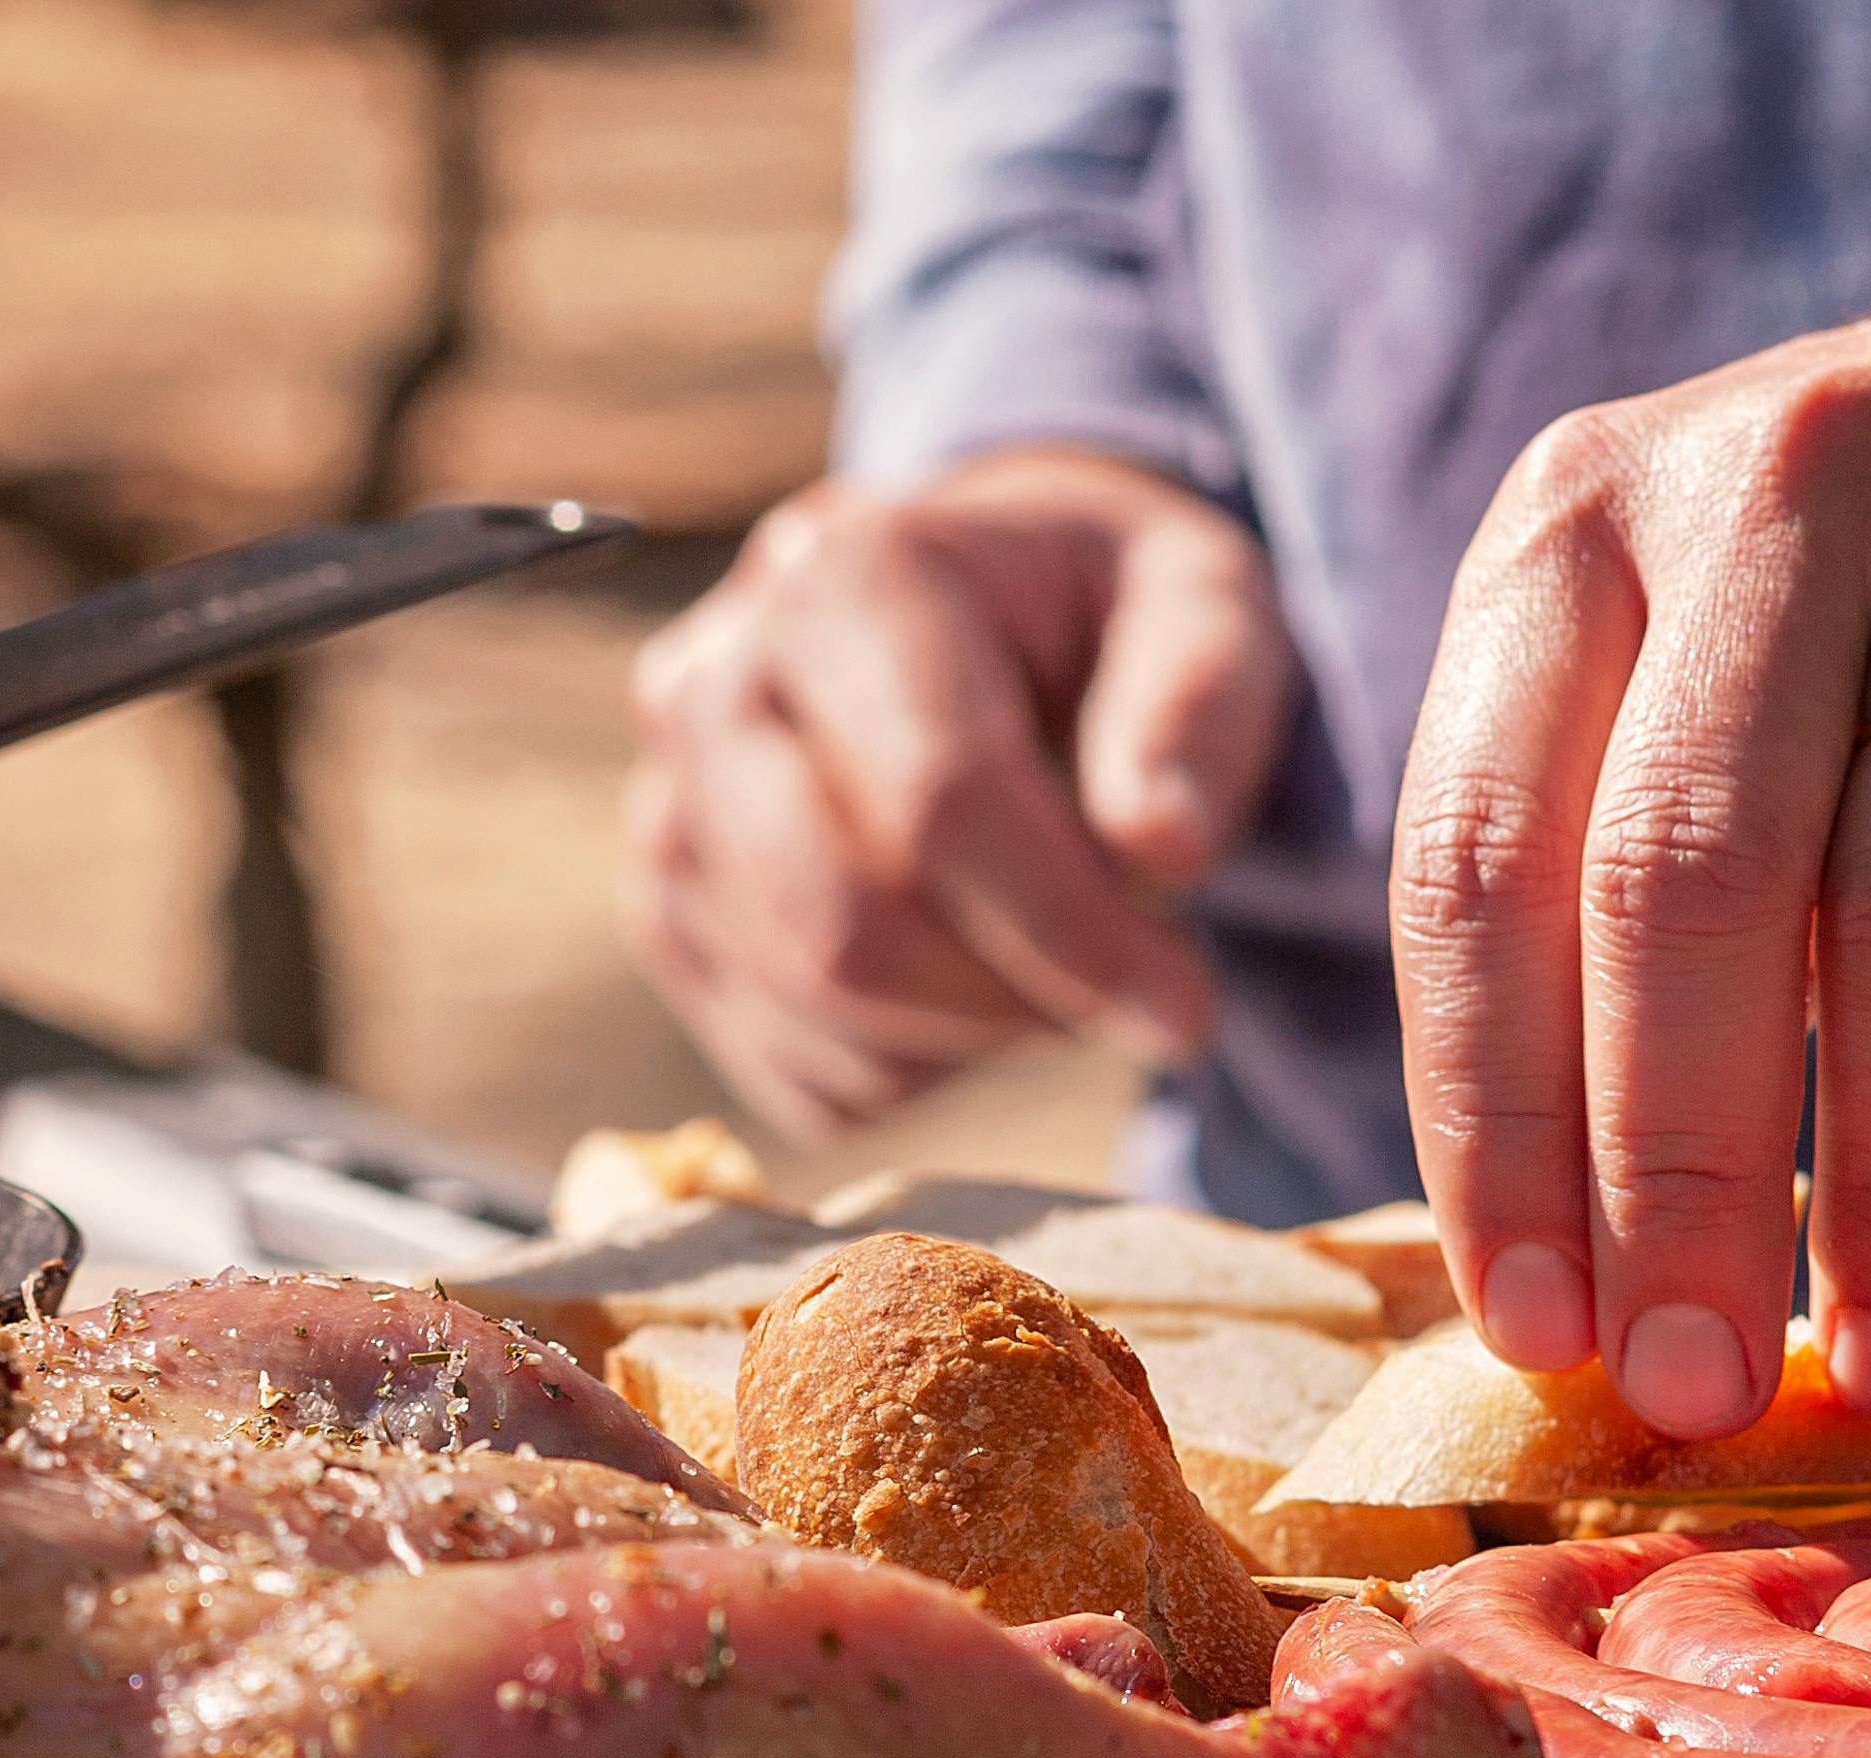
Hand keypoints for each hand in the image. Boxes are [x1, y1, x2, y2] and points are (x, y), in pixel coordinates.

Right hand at [622, 447, 1297, 1134]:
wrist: (991, 618)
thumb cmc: (1106, 616)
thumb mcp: (1201, 605)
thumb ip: (1197, 706)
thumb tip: (1163, 844)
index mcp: (845, 577)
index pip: (937, 803)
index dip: (1069, 933)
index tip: (1185, 1008)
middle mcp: (716, 681)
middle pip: (845, 924)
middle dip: (1014, 1000)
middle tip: (1133, 997)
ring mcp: (669, 805)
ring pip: (810, 1006)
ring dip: (971, 1036)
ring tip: (1062, 968)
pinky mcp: (669, 912)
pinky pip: (788, 1065)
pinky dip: (911, 1068)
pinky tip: (982, 982)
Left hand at [1393, 169, 1870, 1430]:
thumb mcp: (1698, 650)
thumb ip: (1608, 882)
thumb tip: (1573, 1269)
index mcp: (1574, 532)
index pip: (1478, 864)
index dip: (1493, 1127)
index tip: (1529, 1333)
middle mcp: (1770, 505)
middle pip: (1678, 891)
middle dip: (1673, 1183)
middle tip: (1688, 1396)